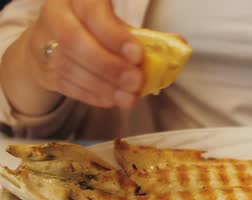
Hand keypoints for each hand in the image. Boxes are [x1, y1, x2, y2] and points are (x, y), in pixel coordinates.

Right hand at [2, 0, 143, 113]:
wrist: (53, 39)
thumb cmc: (94, 29)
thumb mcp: (112, 22)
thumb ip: (136, 35)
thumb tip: (174, 48)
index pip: (92, 12)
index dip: (114, 35)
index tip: (137, 55)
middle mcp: (55, 16)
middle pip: (75, 41)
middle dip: (110, 66)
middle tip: (135, 82)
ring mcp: (43, 44)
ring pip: (69, 67)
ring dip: (103, 86)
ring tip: (128, 98)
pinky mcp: (42, 70)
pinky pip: (66, 85)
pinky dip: (92, 95)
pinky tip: (112, 100)